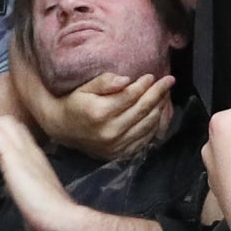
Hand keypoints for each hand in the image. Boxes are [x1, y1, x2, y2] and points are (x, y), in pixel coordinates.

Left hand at [0, 115, 70, 230]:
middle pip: (9, 122)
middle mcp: (31, 150)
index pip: (18, 134)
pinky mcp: (14, 156)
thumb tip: (25, 216)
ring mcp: (24, 151)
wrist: (58, 218)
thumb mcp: (34, 203)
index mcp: (36, 159)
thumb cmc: (48, 217)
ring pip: (1, 122)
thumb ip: (26, 200)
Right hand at [13, 53, 172, 158]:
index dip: (144, 85)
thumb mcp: (85, 88)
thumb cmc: (74, 104)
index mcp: (100, 113)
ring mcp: (116, 145)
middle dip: (158, 94)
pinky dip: (154, 126)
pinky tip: (158, 114)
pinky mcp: (120, 153)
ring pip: (147, 125)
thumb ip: (105, 82)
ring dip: (160, 109)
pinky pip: (144, 140)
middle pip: (143, 110)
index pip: (131, 96)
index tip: (152, 76)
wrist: (62, 129)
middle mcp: (110, 131)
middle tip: (168, 81)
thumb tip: (127, 79)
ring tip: (164, 96)